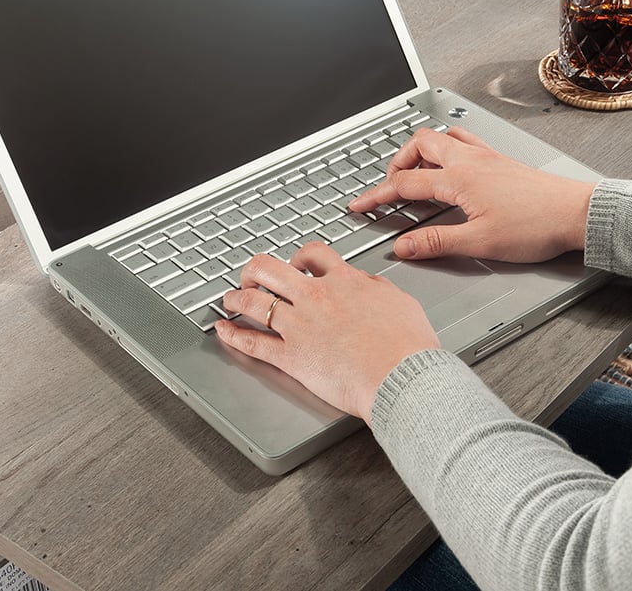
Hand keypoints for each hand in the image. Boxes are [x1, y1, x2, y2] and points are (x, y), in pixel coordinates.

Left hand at [215, 243, 439, 424]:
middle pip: (271, 268)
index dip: (299, 257)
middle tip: (252, 277)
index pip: (313, 254)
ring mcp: (300, 327)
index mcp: (344, 282)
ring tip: (229, 298)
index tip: (295, 263)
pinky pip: (253, 343)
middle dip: (255, 270)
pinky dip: (232, 335)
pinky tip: (223, 330)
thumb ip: (376, 287)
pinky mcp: (291, 357)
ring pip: (254, 302)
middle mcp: (316, 298)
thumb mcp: (400, 301)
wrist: (403, 377)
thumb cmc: (408, 346)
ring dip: (236, 298)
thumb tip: (365, 282)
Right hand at [349, 127, 595, 262]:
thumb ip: (436, 243)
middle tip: (388, 185)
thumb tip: (403, 247)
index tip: (360, 205)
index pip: (405, 183)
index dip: (377, 195)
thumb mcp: (479, 243)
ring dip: (420, 150)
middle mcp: (469, 161)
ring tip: (414, 171)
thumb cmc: (535, 226)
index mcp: (459, 179)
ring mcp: (485, 156)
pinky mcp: (499, 160)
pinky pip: (463, 141)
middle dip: (396, 163)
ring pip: (441, 137)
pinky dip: (446, 147)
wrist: (576, 213)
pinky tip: (450, 163)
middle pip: (419, 145)